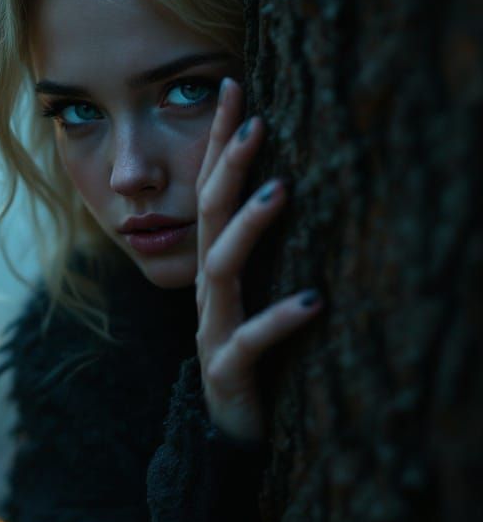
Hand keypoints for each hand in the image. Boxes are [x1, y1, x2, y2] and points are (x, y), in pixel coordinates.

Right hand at [194, 78, 322, 440]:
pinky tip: (314, 301)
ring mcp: (213, 327)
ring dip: (249, 226)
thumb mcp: (254, 292)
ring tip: (282, 190)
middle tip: (257, 122)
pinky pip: (249, 343)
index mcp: (217, 264)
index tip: (233, 87)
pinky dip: (278, 320)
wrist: (225, 433)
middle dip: (228, 166)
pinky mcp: (228, 370)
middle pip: (207, 215)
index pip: (210, 189)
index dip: (218, 140)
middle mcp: (210, 289)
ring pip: (222, 268)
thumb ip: (258, 245)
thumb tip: (291, 178)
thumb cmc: (250, 354)